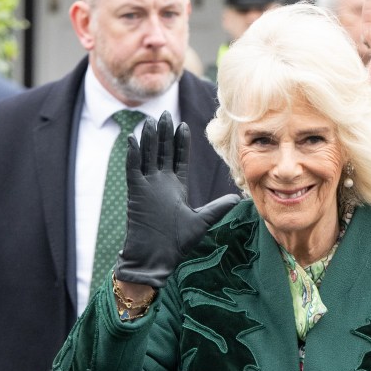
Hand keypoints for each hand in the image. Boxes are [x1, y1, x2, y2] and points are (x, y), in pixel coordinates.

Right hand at [114, 111, 240, 287]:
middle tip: (166, 112)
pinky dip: (133, 154)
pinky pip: (132, 169)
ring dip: (149, 139)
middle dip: (165, 133)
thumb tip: (238, 199)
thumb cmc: (178, 244)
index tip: (183, 125)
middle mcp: (161, 184)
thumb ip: (218, 207)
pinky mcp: (135, 193)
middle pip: (162, 152)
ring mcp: (147, 187)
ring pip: (147, 156)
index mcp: (176, 188)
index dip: (180, 142)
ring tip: (152, 120)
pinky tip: (133, 139)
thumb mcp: (202, 221)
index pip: (178, 159)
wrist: (156, 258)